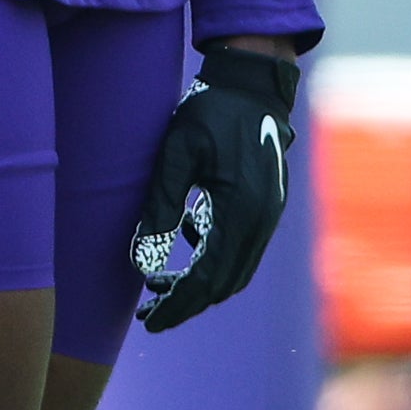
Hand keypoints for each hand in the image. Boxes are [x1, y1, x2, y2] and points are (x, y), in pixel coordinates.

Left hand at [133, 42, 300, 331]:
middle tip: (148, 316)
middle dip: (187, 303)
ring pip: (234, 269)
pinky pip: (238, 247)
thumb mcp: (175, 154)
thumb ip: (160, 206)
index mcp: (242, 212)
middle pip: (225, 283)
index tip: (150, 322)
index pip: (209, 279)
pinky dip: (211, 257)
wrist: (252, 87)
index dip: (179, 304)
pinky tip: (181, 243)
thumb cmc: (209, 114)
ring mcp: (268, 215)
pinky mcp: (265, 206)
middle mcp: (262, 221)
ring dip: (199, 283)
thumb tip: (142, 260)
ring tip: (156, 287)